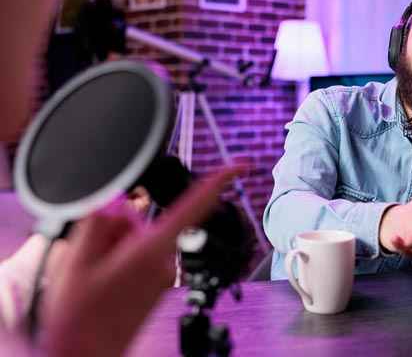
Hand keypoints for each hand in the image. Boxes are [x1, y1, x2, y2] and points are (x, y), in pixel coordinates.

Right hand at [41, 165, 245, 356]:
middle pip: (144, 220)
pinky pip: (140, 254)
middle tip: (91, 257)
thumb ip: (101, 222)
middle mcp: (165, 261)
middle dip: (116, 228)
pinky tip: (102, 279)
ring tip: (94, 275)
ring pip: (138, 237)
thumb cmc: (80, 317)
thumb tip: (119, 200)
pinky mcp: (156, 283)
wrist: (85, 356)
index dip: (219, 182)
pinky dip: (120, 258)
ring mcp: (162, 274)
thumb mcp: (77, 260)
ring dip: (114, 246)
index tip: (240, 166)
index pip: (195, 207)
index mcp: (152, 251)